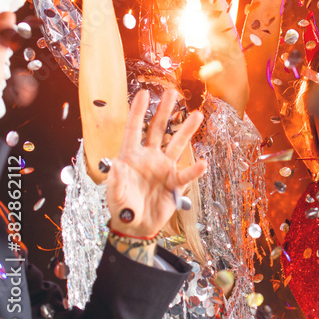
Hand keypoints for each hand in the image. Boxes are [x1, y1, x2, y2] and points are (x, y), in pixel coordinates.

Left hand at [106, 89, 206, 238]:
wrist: (137, 227)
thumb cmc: (122, 209)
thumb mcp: (115, 196)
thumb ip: (116, 181)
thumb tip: (115, 165)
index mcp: (131, 157)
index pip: (134, 130)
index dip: (138, 111)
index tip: (144, 92)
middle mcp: (149, 158)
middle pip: (157, 130)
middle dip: (165, 110)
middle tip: (172, 92)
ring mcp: (164, 168)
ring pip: (177, 144)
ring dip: (186, 130)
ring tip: (197, 114)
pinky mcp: (175, 182)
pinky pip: (187, 174)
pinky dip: (195, 170)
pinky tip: (203, 163)